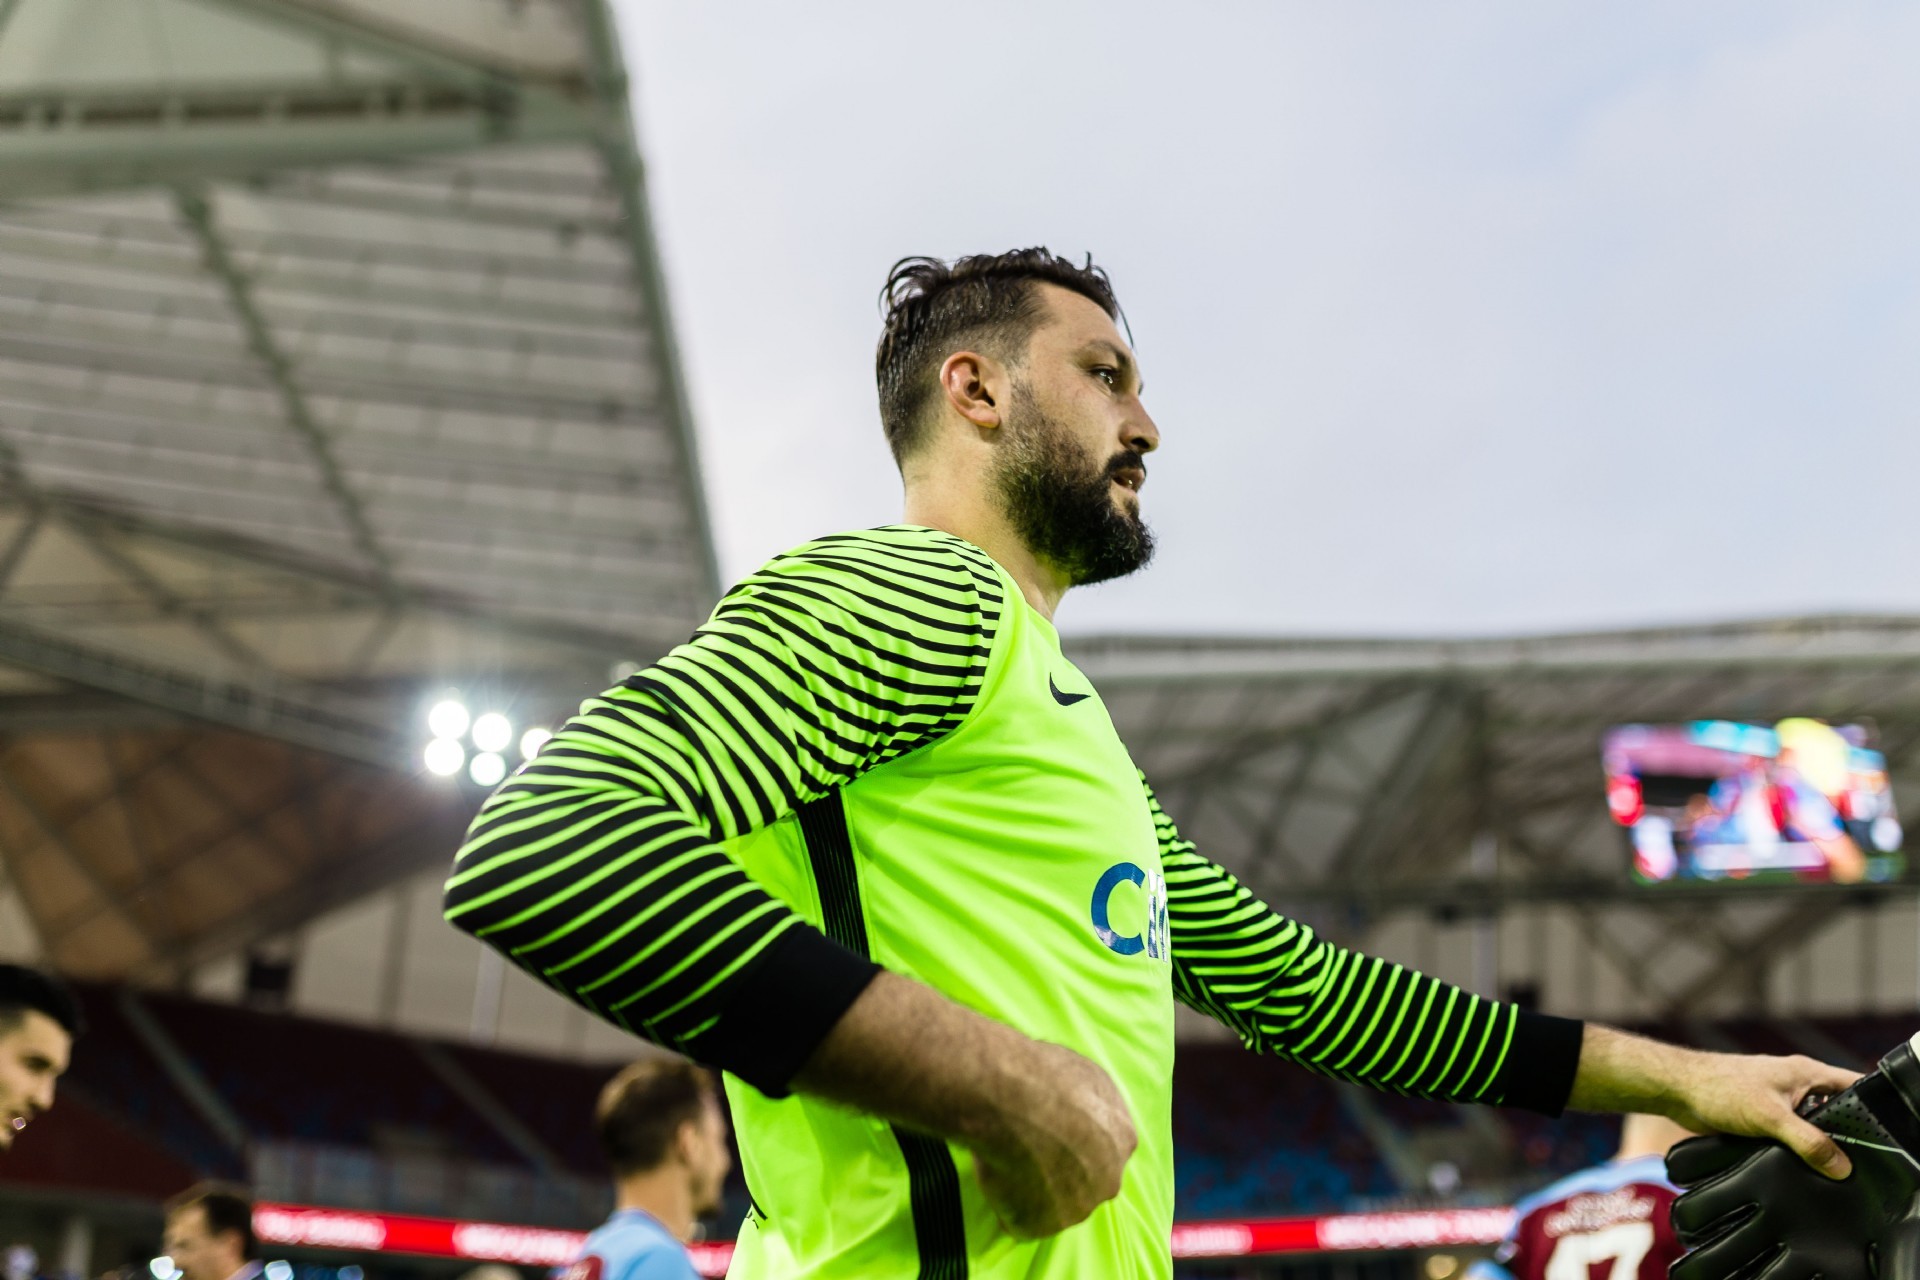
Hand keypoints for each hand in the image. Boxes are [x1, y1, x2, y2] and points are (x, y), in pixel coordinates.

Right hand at [793, 970, 1137, 1237]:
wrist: (1007, 1093)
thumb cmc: (1038, 1070)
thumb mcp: (1081, 1070)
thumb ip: (1089, 1096)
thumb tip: (1082, 1101)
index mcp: (1123, 1136)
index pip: (1107, 1147)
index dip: (1078, 1140)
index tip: (1054, 1133)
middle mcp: (1109, 1177)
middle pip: (1088, 1181)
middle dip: (1063, 1170)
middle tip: (1028, 1150)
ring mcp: (1076, 1206)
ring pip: (1056, 1204)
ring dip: (1034, 1189)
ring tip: (1002, 1162)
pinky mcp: (1040, 1224)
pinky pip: (1023, 1221)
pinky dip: (1007, 1205)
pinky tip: (990, 1176)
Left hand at [1568, 1025, 1859, 1177]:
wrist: (1676, 1089)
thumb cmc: (1718, 1088)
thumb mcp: (1770, 1117)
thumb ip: (1807, 1141)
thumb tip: (1841, 1166)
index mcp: (1806, 1073)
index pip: (1854, 1086)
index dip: (1869, 1109)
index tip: (1879, 1138)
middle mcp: (1797, 1084)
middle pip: (1836, 1110)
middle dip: (1844, 1134)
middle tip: (1851, 1161)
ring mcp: (1780, 1099)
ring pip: (1812, 1125)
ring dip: (1816, 1143)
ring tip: (1823, 1166)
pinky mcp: (1763, 1116)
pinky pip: (1790, 1134)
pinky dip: (1795, 1147)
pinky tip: (1797, 1166)